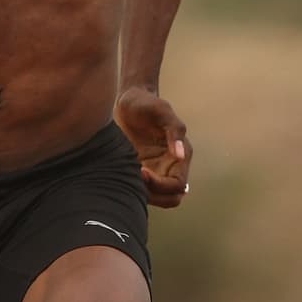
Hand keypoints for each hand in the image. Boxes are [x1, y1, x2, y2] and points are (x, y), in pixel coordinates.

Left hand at [114, 87, 190, 208]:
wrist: (126, 102)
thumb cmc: (146, 103)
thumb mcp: (161, 110)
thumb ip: (174, 130)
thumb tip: (181, 155)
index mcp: (180, 157)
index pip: (178, 186)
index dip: (161, 185)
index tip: (142, 171)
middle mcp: (170, 168)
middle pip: (170, 198)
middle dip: (154, 194)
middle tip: (135, 177)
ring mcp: (155, 172)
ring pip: (156, 199)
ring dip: (143, 194)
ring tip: (126, 174)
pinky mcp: (140, 172)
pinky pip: (141, 192)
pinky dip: (133, 190)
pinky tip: (120, 174)